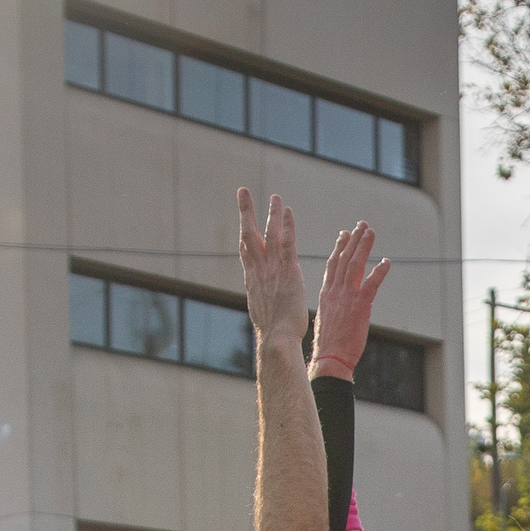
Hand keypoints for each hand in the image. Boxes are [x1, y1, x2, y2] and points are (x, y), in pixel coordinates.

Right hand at [235, 188, 306, 349]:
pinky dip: (286, 226)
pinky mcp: (287, 272)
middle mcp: (258, 271)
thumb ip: (263, 301)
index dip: (244, 232)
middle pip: (248, 234)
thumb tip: (263, 303)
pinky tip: (287, 211)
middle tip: (242, 191)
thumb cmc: (273, 334)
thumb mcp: (263, 314)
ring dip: (271, 213)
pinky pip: (286, 243)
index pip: (245, 250)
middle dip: (245, 211)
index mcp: (252, 280)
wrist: (276, 339)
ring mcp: (272, 270)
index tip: (243, 218)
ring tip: (274, 196)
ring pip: (269, 234)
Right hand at [309, 219, 388, 380]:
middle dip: (354, 240)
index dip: (339, 247)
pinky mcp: (359, 307)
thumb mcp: (328, 318)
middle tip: (362, 225)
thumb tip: (341, 303)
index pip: (332, 264)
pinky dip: (379, 272)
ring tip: (370, 232)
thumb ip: (335, 305)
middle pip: (344, 259)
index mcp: (326, 294)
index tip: (344, 233)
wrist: (329, 359)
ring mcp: (346, 298)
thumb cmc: (330, 345)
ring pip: (355, 266)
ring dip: (364, 247)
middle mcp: (335, 292)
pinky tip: (386, 261)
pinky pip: (371, 285)